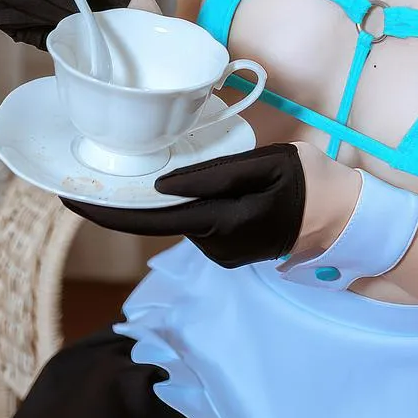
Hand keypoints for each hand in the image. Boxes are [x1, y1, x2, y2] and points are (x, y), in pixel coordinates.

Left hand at [61, 140, 360, 267]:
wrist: (347, 220)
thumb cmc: (313, 182)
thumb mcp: (272, 164)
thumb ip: (219, 174)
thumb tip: (164, 184)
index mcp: (224, 222)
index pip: (151, 219)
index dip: (107, 211)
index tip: (71, 198)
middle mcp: (217, 247)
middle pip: (159, 220)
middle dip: (127, 200)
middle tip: (92, 173)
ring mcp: (224, 254)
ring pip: (179, 220)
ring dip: (162, 200)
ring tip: (146, 169)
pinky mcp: (230, 250)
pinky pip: (197, 223)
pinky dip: (184, 205)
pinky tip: (180, 187)